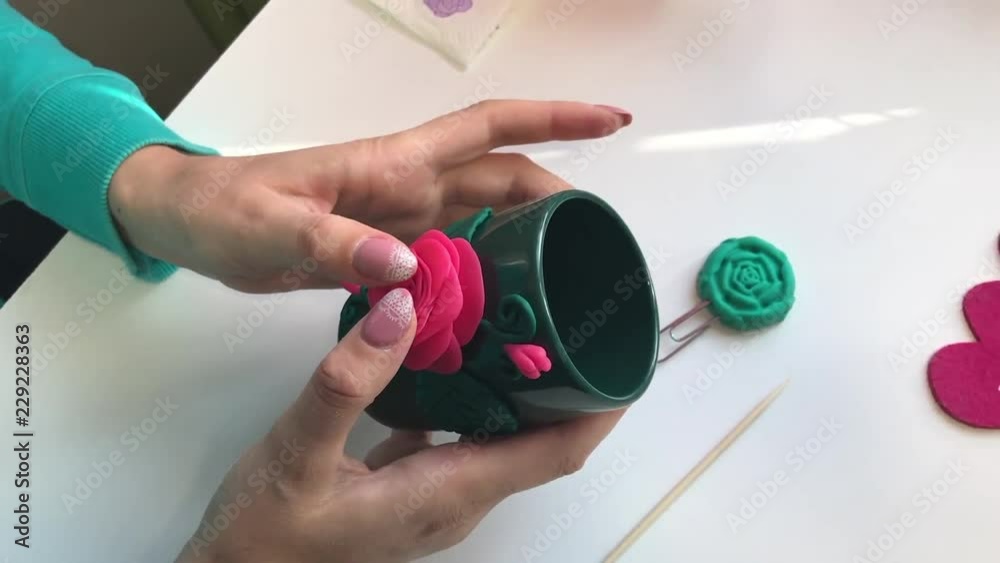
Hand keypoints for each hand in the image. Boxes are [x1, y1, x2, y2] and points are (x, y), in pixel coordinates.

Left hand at [110, 100, 630, 291]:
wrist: (191, 221)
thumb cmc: (225, 210)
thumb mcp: (271, 226)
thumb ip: (334, 243)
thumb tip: (405, 265)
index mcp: (395, 166)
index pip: (489, 129)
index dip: (553, 120)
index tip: (611, 118)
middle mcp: (410, 187)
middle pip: (502, 179)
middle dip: (555, 196)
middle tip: (598, 238)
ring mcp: (399, 218)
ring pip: (482, 218)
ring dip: (525, 236)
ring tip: (563, 275)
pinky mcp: (383, 249)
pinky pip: (451, 254)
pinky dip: (481, 270)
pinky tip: (497, 302)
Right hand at [175, 288, 624, 562]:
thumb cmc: (264, 533)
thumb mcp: (297, 452)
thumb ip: (350, 382)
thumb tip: (404, 306)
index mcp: (451, 491)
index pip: (557, 452)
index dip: (599, 408)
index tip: (622, 353)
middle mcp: (458, 498)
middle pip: (542, 442)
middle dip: (570, 385)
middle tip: (573, 314)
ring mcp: (434, 495)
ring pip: (503, 437)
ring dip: (524, 387)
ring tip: (523, 320)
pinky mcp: (409, 487)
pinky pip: (463, 437)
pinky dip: (474, 396)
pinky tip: (452, 353)